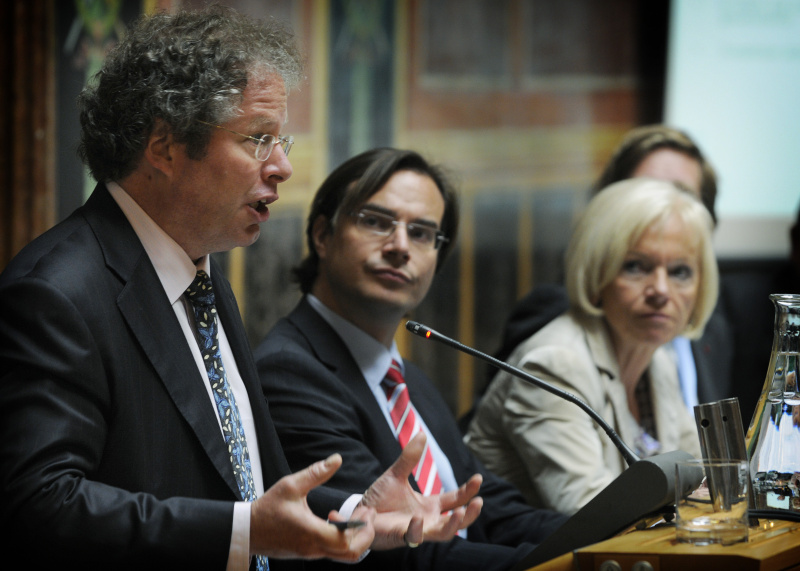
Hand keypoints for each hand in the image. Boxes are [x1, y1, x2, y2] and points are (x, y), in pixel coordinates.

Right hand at [250, 454, 374, 561]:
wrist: (247, 531)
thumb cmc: (267, 508)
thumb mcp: (291, 485)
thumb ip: (316, 473)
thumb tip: (337, 459)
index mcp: (312, 533)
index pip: (348, 542)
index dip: (363, 528)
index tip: (367, 511)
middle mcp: (313, 548)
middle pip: (351, 554)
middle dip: (365, 535)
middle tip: (367, 515)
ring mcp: (310, 553)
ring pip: (342, 555)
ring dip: (354, 537)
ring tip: (356, 516)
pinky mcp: (307, 553)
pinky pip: (331, 552)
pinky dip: (341, 539)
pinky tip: (336, 520)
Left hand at [357, 433, 482, 549]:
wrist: (359, 514)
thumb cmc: (379, 499)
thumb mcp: (395, 475)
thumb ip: (409, 458)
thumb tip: (422, 434)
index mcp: (429, 506)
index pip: (455, 499)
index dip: (468, 491)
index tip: (478, 478)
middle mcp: (428, 519)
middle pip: (457, 522)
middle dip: (470, 514)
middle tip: (479, 502)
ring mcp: (417, 530)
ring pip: (442, 534)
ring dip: (453, 525)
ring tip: (460, 512)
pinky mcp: (401, 537)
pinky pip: (414, 537)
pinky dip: (417, 529)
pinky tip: (417, 518)